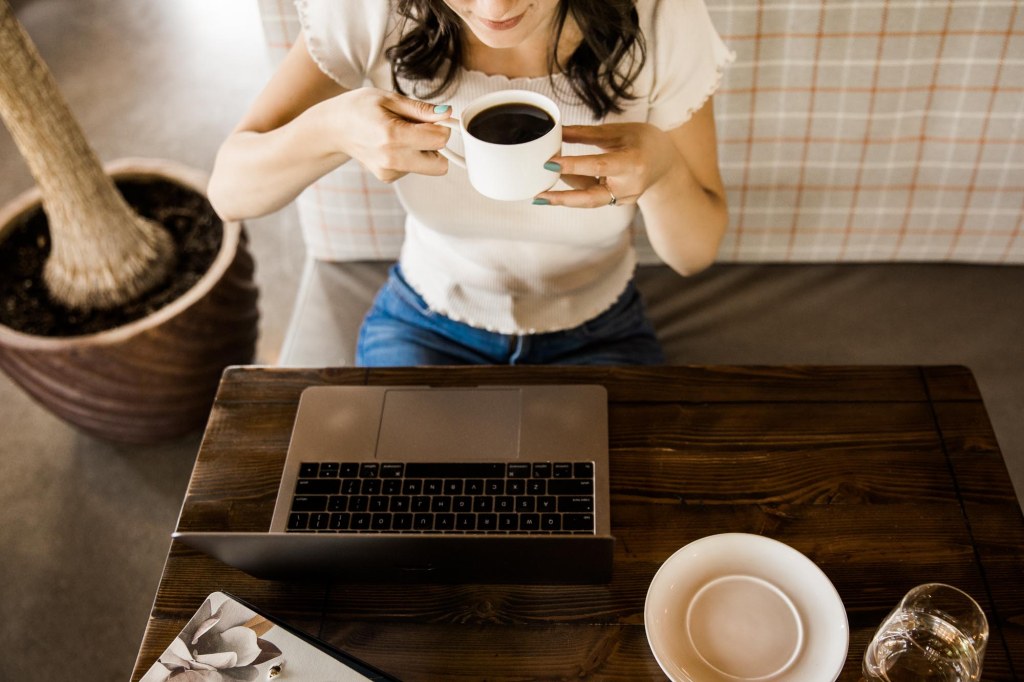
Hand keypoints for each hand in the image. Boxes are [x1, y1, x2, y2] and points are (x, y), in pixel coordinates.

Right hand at [327, 88, 452, 182]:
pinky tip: (393, 144)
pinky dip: (411, 156)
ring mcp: (389, 172)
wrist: (333, 128)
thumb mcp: (389, 98)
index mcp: (393, 136)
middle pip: (440, 166)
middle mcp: (392, 159)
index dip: (442, 127)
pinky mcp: (388, 178)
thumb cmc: (359, 108)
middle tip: (422, 130)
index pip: (439, 140)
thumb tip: (447, 114)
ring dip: (423, 150)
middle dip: (438, 147)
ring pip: (428, 167)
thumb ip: (421, 109)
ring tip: (400, 134)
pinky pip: (415, 169)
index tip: (432, 119)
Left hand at [535, 123, 677, 207]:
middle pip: (591, 198)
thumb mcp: (617, 132)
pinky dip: (578, 188)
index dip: (573, 165)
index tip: (550, 163)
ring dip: (565, 195)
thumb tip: (558, 130)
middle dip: (563, 199)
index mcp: (633, 164)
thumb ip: (586, 134)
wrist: (666, 162)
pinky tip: (563, 181)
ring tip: (541, 193)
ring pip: (589, 199)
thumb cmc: (642, 140)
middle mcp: (630, 186)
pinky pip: (594, 197)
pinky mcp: (619, 203)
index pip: (598, 166)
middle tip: (538, 197)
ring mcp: (625, 198)